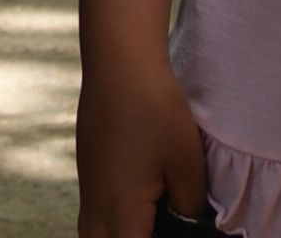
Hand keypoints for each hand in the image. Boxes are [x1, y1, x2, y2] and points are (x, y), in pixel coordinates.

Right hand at [75, 49, 211, 237]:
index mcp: (120, 211)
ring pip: (94, 235)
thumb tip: (192, 225)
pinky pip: (95, 214)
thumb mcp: (187, 162)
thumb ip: (191, 207)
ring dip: (119, 235)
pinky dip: (114, 221)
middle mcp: (96, 206)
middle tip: (163, 227)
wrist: (119, 61)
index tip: (179, 232)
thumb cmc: (155, 108)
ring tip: (150, 222)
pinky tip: (140, 206)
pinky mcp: (89, 171)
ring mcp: (88, 188)